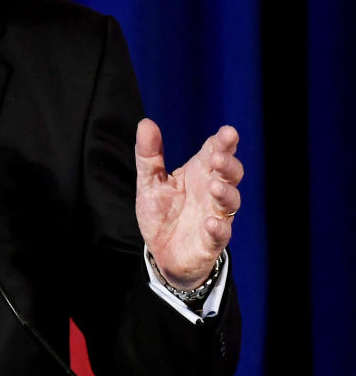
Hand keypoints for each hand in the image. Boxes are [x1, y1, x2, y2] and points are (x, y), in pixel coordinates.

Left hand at [135, 118, 241, 288]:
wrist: (162, 253)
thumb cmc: (162, 213)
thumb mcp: (150, 182)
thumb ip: (149, 155)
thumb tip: (145, 122)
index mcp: (199, 173)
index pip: (215, 151)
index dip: (223, 142)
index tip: (227, 132)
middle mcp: (212, 191)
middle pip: (230, 173)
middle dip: (228, 164)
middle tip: (219, 157)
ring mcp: (215, 215)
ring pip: (230, 202)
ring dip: (226, 193)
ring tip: (215, 186)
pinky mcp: (211, 241)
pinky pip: (220, 234)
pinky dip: (217, 227)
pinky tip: (210, 222)